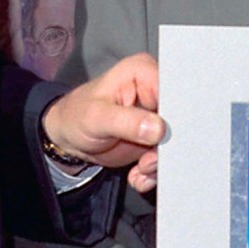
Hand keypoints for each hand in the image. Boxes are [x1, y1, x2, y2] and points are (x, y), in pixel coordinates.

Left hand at [41, 53, 164, 190]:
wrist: (69, 138)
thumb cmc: (76, 116)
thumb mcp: (96, 117)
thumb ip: (126, 121)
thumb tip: (157, 128)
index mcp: (144, 72)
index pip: (173, 92)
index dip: (174, 118)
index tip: (163, 140)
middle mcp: (156, 91)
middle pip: (179, 120)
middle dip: (166, 148)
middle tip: (147, 162)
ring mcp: (157, 115)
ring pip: (175, 143)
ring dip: (159, 163)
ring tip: (140, 170)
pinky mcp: (156, 136)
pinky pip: (166, 156)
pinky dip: (155, 171)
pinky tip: (138, 175)